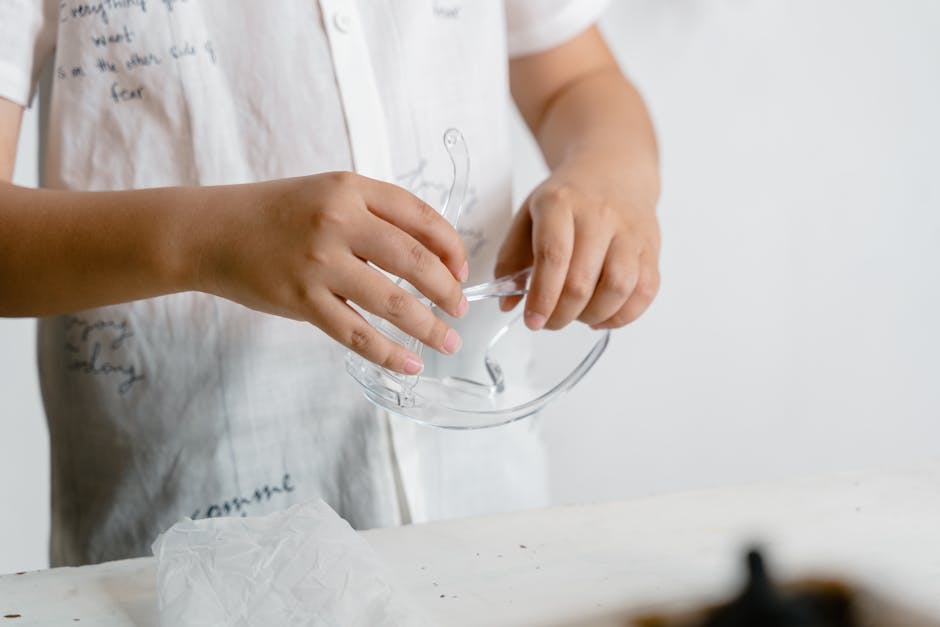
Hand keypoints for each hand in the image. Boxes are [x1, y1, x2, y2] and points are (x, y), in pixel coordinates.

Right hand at [195, 172, 468, 374]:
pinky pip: (355, 333)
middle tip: (461, 309)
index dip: (450, 246)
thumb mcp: (327, 194)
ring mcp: (318, 262)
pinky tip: (410, 364)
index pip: (420, 215)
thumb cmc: (275, 214)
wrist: (210, 231)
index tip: (462, 269)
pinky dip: (387, 353)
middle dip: (447, 290)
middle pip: (414, 259)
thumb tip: (431, 256)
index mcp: (350, 188)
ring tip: (448, 341)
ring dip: (428, 326)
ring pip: (391, 301)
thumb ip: (374, 215)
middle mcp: (338, 221)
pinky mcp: (301, 299)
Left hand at [494, 160, 659, 330]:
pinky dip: (623, 315)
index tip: (533, 320)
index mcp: (560, 203)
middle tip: (550, 321)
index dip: (542, 296)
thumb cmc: (568, 199)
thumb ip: (511, 260)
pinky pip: (645, 291)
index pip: (553, 256)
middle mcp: (599, 214)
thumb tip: (507, 303)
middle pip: (582, 280)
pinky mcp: (651, 247)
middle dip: (562, 314)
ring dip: (593, 315)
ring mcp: (630, 231)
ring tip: (577, 316)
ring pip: (618, 288)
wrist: (613, 169)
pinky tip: (602, 315)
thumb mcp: (528, 215)